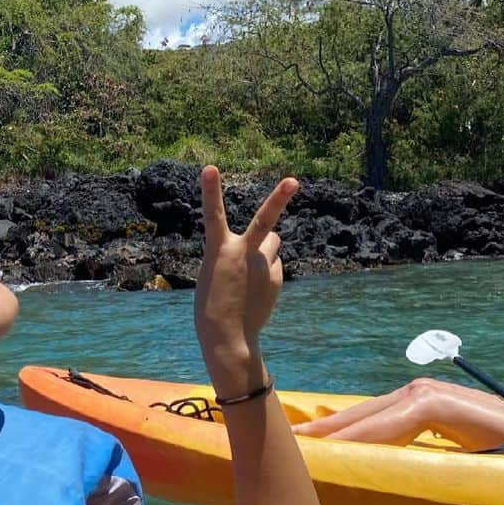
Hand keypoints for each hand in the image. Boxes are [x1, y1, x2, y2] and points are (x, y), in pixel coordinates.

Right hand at [194, 167, 297, 389]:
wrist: (228, 336)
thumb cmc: (212, 305)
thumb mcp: (217, 273)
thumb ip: (240, 252)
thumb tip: (271, 242)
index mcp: (218, 250)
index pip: (213, 214)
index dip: (211, 190)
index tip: (210, 168)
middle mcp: (244, 252)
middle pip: (265, 219)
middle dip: (280, 197)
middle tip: (293, 181)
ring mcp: (262, 264)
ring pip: (272, 243)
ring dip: (267, 248)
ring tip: (252, 272)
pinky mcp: (275, 277)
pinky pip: (274, 265)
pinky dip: (267, 273)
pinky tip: (257, 291)